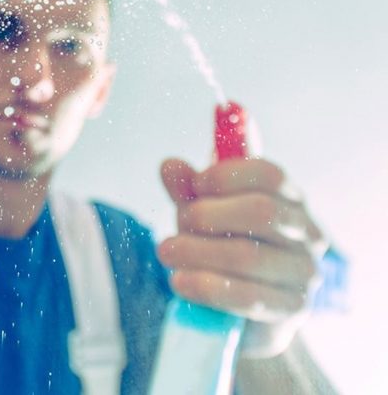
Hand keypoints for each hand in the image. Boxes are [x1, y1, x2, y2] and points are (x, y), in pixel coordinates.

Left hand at [157, 157, 326, 357]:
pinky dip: (206, 286)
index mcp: (289, 199)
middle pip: (262, 211)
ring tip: (167, 252)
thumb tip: (170, 166)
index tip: (194, 185)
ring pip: (249, 256)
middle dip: (208, 215)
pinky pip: (248, 297)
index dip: (226, 176)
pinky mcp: (293, 308)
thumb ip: (187, 190)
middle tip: (179, 223)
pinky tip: (180, 281)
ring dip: (197, 252)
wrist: (239, 309)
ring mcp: (305, 272)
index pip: (269, 175)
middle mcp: (307, 233)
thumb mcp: (202, 214)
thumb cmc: (222, 246)